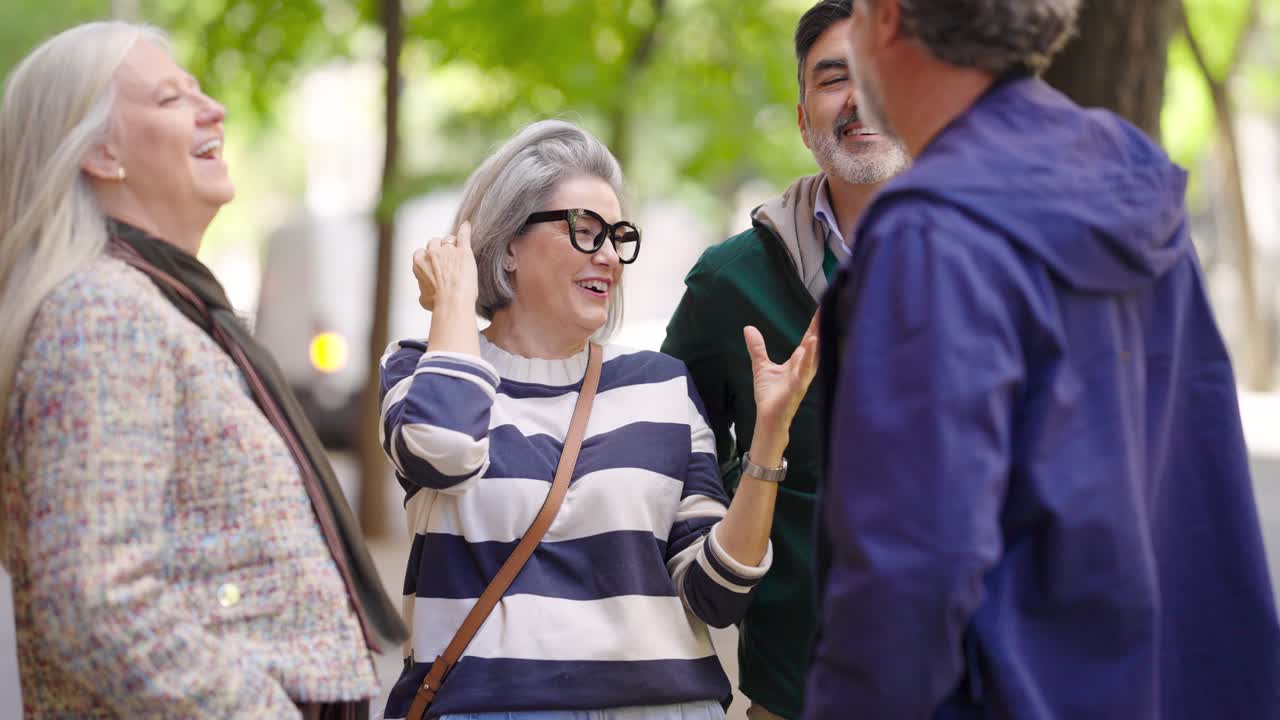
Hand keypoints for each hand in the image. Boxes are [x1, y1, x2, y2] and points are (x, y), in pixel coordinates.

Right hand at [412, 221, 477, 311]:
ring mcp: (448, 250)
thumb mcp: (424, 299)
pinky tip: (467, 226)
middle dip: (439, 249)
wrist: (453, 303)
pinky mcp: (464, 251)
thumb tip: (423, 294)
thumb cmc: (438, 304)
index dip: (429, 258)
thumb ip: (423, 290)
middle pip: (434, 242)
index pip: (421, 252)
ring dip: (452, 244)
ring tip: (459, 254)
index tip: (435, 265)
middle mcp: (431, 253)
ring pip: (448, 239)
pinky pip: (464, 234)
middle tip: (448, 260)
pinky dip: (465, 230)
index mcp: (419, 262)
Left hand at [744, 312, 819, 447]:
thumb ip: (757, 348)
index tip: (822, 308)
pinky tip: (808, 350)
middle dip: (820, 329)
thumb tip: (748, 328)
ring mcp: (802, 379)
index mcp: (798, 363)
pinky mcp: (796, 389)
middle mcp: (804, 369)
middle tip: (827, 310)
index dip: (814, 325)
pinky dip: (806, 362)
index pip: (808, 340)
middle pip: (814, 346)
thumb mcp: (761, 366)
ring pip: (811, 360)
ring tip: (817, 332)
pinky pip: (802, 374)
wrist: (769, 418)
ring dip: (814, 346)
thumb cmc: (770, 395)